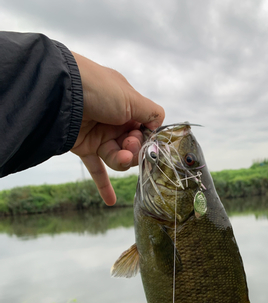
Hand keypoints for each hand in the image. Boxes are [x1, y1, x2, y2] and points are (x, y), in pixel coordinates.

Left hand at [70, 52, 164, 205]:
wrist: (62, 92)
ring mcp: (100, 135)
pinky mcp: (85, 147)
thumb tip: (158, 124)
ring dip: (122, 161)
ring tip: (120, 156)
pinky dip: (103, 185)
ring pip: (118, 158)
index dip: (147, 138)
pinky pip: (97, 169)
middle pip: (133, 146)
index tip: (148, 140)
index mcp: (127, 106)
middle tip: (129, 144)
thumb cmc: (98, 89)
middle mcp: (115, 121)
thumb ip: (150, 112)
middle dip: (134, 149)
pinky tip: (110, 201)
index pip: (145, 129)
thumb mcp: (131, 98)